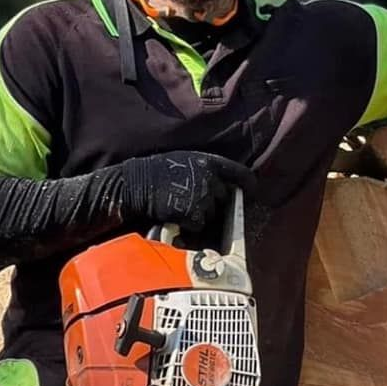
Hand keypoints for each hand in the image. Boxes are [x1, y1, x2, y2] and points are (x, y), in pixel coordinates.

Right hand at [121, 151, 255, 231]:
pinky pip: (199, 225)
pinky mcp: (195, 213)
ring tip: (181, 207)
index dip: (248, 182)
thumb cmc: (155, 172)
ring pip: (213, 213)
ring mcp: (203, 196)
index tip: (251, 190)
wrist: (135, 184)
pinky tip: (176, 217)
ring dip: (201, 215)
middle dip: (214, 202)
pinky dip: (190, 225)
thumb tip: (221, 181)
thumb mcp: (184, 160)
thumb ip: (204, 169)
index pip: (239, 172)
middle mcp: (210, 178)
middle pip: (225, 197)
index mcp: (209, 161)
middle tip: (194, 202)